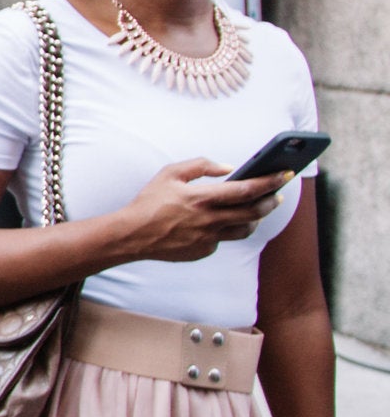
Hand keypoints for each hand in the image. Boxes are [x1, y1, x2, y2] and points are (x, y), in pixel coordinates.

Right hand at [118, 160, 284, 262]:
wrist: (132, 235)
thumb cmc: (150, 201)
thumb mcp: (170, 173)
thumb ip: (201, 165)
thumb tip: (227, 168)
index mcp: (203, 198)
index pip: (247, 189)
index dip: (269, 181)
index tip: (284, 174)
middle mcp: (210, 220)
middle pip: (254, 212)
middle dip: (271, 201)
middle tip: (278, 194)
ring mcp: (208, 238)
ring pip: (245, 229)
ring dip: (255, 218)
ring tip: (256, 209)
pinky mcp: (204, 251)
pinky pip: (223, 239)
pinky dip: (226, 228)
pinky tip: (220, 221)